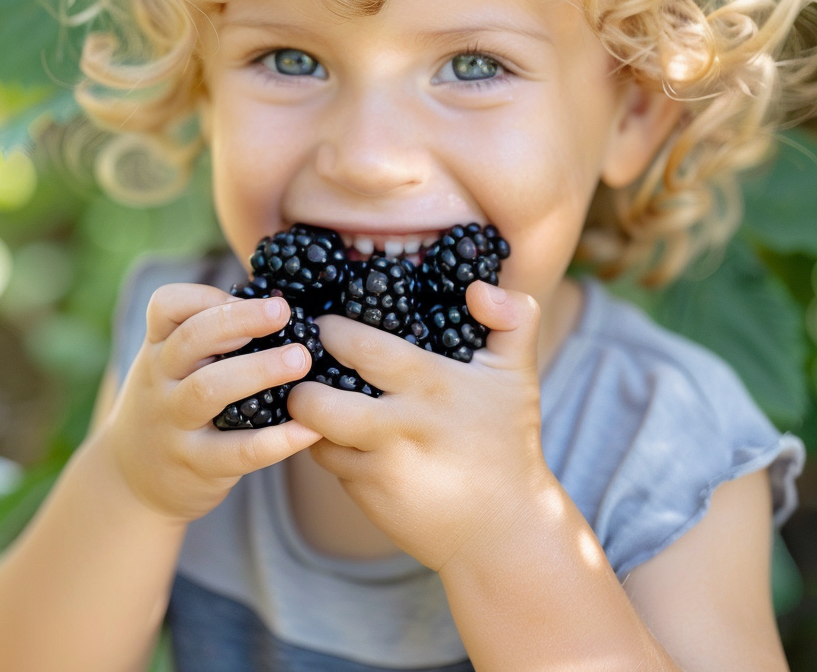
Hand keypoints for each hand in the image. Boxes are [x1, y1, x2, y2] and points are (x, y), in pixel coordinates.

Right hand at [98, 285, 322, 521]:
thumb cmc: (170, 408)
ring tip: (301, 359)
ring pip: (208, 390)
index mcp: (158, 349)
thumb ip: (206, 338)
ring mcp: (175, 424)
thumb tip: (278, 304)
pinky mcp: (196, 465)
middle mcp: (161, 382)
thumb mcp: (170, 368)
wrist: (131, 481)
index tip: (247, 295)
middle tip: (283, 312)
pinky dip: (276, 440)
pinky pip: (238, 451)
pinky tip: (310, 428)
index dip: (206, 295)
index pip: (166, 306)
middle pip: (191, 340)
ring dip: (258, 370)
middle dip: (239, 320)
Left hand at [286, 280, 548, 569]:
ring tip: (321, 401)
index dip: (331, 332)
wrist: (505, 529)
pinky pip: (331, 463)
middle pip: (316, 401)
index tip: (326, 327)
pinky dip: (332, 448)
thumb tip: (478, 286)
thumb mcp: (518, 375)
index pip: (358, 346)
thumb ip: (511, 318)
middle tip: (303, 368)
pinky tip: (349, 440)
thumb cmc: (507, 442)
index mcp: (431, 384)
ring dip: (309, 418)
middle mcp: (400, 426)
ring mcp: (380, 466)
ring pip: (315, 434)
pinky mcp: (369, 496)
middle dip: (298, 383)